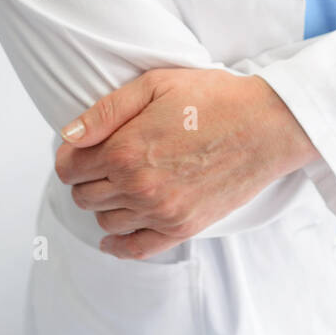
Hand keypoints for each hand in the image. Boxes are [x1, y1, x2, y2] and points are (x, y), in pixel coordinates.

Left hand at [55, 68, 318, 258]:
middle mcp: (137, 187)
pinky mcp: (183, 227)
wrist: (267, 124)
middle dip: (87, 178)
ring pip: (106, 222)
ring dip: (105, 205)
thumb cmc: (214, 98)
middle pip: (84, 196)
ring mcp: (161, 212)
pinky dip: (118, 245)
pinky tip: (114, 236)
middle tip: (105, 161)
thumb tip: (69, 135)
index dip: (72, 155)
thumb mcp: (155, 85)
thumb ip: (106, 111)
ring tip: (121, 184)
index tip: (84, 147)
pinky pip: (137, 249)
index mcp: (125, 150)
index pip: (70, 168)